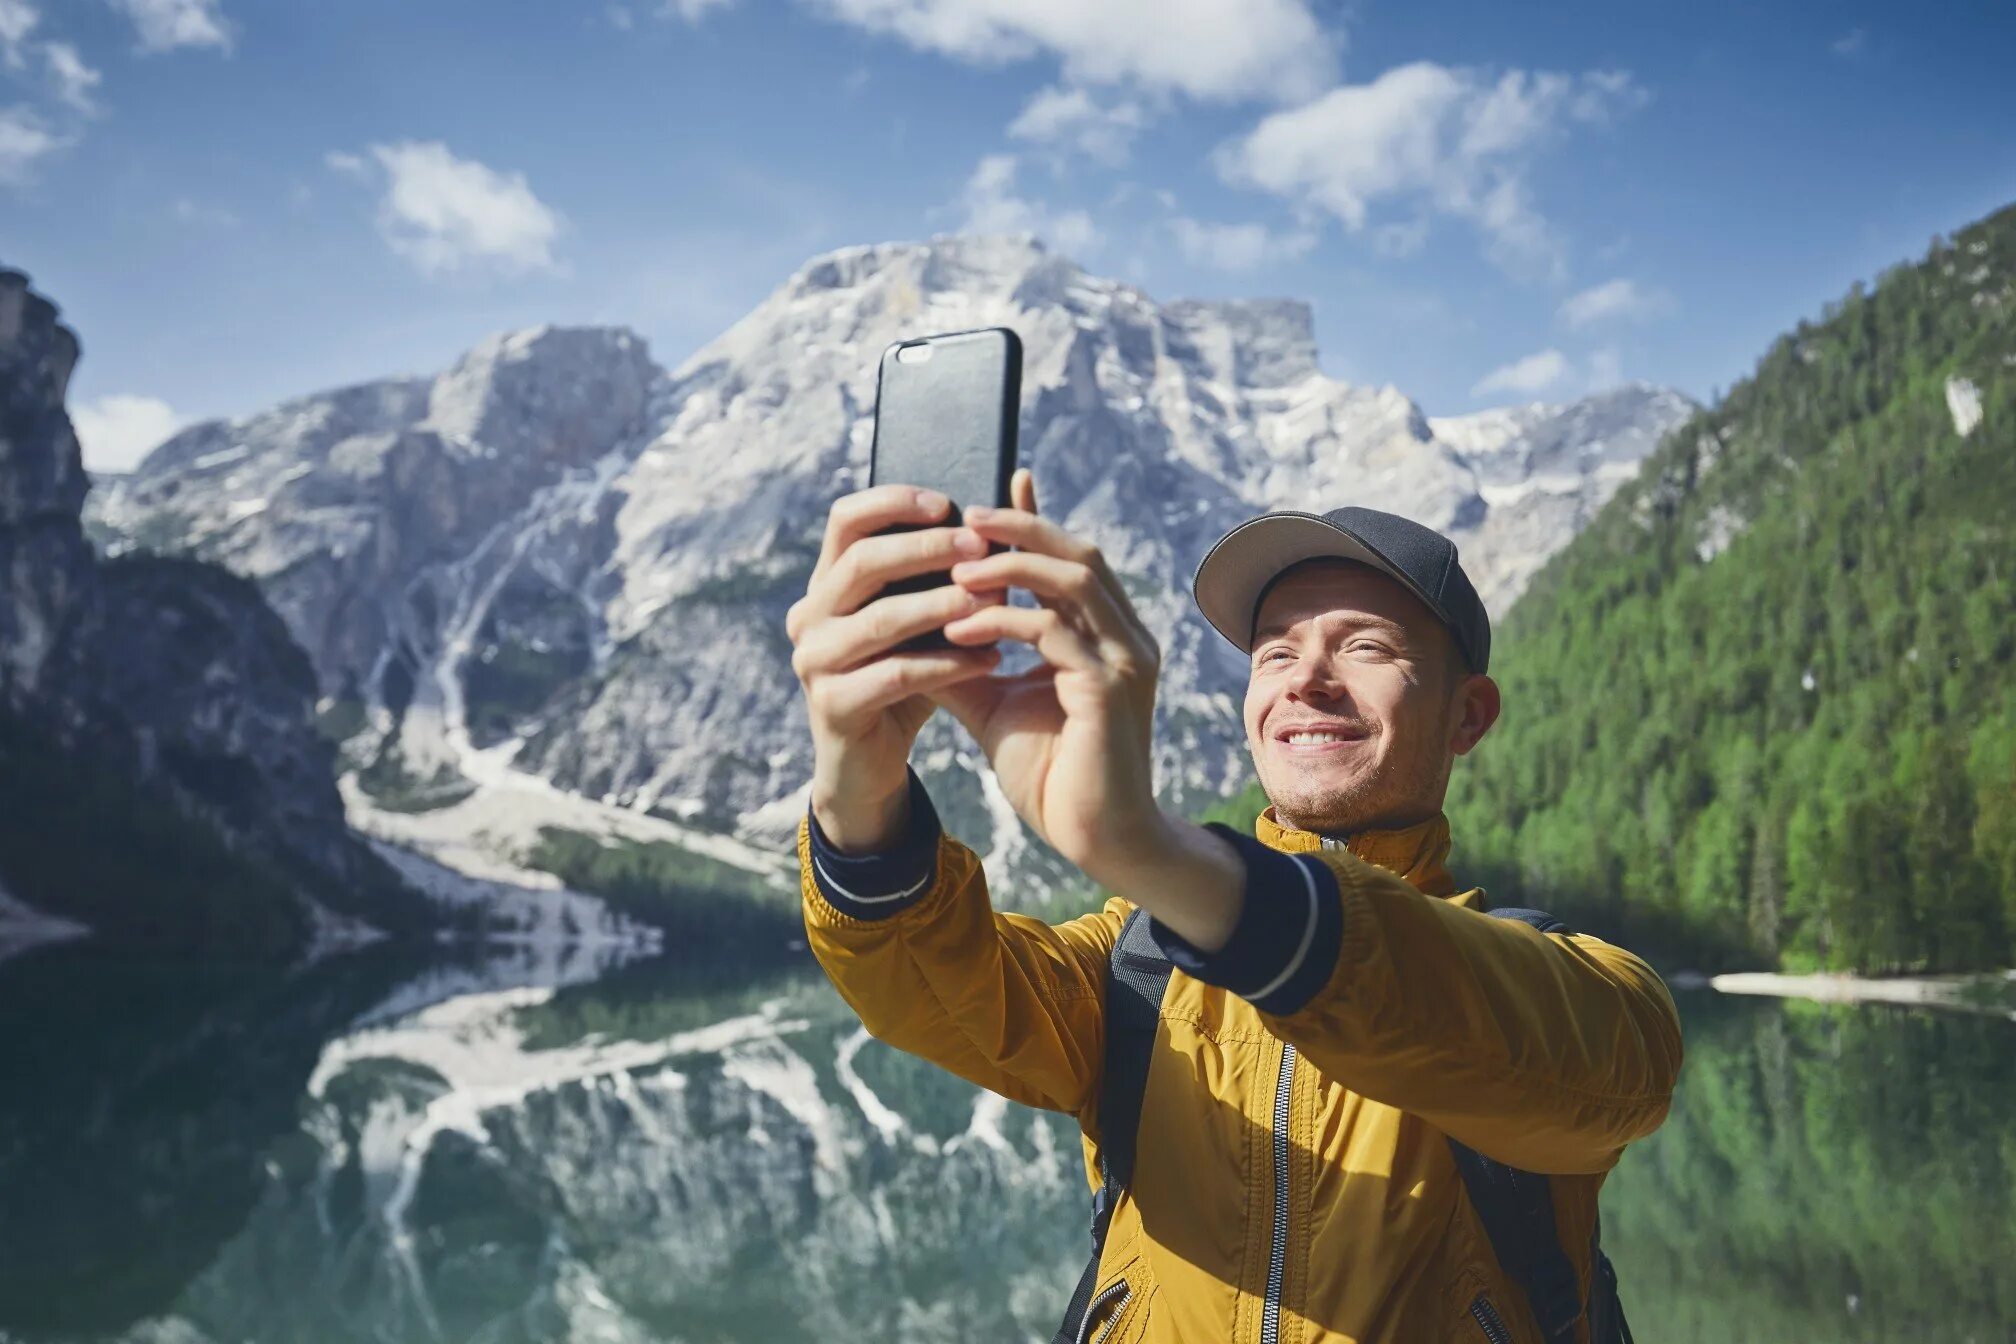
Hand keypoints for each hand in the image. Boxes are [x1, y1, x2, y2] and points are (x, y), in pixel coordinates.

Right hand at [786, 485, 1006, 852]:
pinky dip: (949, 663)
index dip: (893, 502)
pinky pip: (897, 674)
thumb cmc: (904, 679)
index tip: (946, 503)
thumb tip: (1006, 507)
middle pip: (862, 562)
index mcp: (826, 583)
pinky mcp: (833, 706)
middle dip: (926, 549)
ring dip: (942, 605)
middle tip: (981, 546)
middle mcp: (810, 616)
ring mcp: (814, 662)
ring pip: (881, 619)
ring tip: (994, 601)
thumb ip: (949, 572)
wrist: (869, 765)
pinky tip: (991, 659)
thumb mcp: (923, 621)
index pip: (845, 519)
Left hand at [927, 469, 1165, 885]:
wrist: (1093, 839)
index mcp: (1107, 636)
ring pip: (1073, 579)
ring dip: (1011, 564)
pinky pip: (1052, 632)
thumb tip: (913, 622)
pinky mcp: (1110, 689)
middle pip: (1080, 553)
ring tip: (956, 566)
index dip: (1033, 521)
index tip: (985, 498)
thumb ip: (965, 659)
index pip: (1072, 558)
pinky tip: (960, 625)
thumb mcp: (995, 704)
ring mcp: (1126, 660)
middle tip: (963, 518)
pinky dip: (1002, 620)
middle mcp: (1126, 638)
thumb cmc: (1050, 774)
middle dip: (1020, 527)